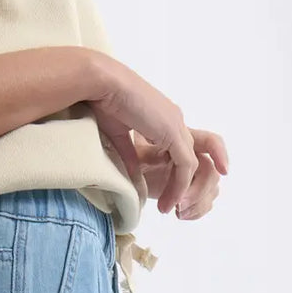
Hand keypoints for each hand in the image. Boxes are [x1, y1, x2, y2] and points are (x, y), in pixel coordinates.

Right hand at [88, 60, 227, 216]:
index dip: (173, 175)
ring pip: (190, 165)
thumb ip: (130, 157)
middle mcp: (174, 119)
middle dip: (183, 185)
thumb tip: (134, 181)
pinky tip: (170, 200)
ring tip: (169, 209)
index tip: (163, 194)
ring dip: (181, 190)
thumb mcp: (119, 136)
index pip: (177, 151)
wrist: (101, 83)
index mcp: (162, 117)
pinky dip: (179, 185)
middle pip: (189, 159)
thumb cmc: (103, 102)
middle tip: (171, 207)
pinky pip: (185, 165)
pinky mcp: (173, 131)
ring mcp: (176, 124)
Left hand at [129, 128, 227, 218]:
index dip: (220, 155)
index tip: (224, 171)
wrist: (114, 138)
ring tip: (178, 212)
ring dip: (198, 203)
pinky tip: (182, 215)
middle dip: (198, 190)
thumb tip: (168, 164)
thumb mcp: (129, 143)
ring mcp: (189, 171)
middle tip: (178, 204)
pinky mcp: (185, 188)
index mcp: (180, 134)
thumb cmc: (122, 132)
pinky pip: (203, 200)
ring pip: (211, 188)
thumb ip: (149, 155)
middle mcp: (189, 152)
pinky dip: (196, 211)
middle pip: (210, 172)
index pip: (210, 143)